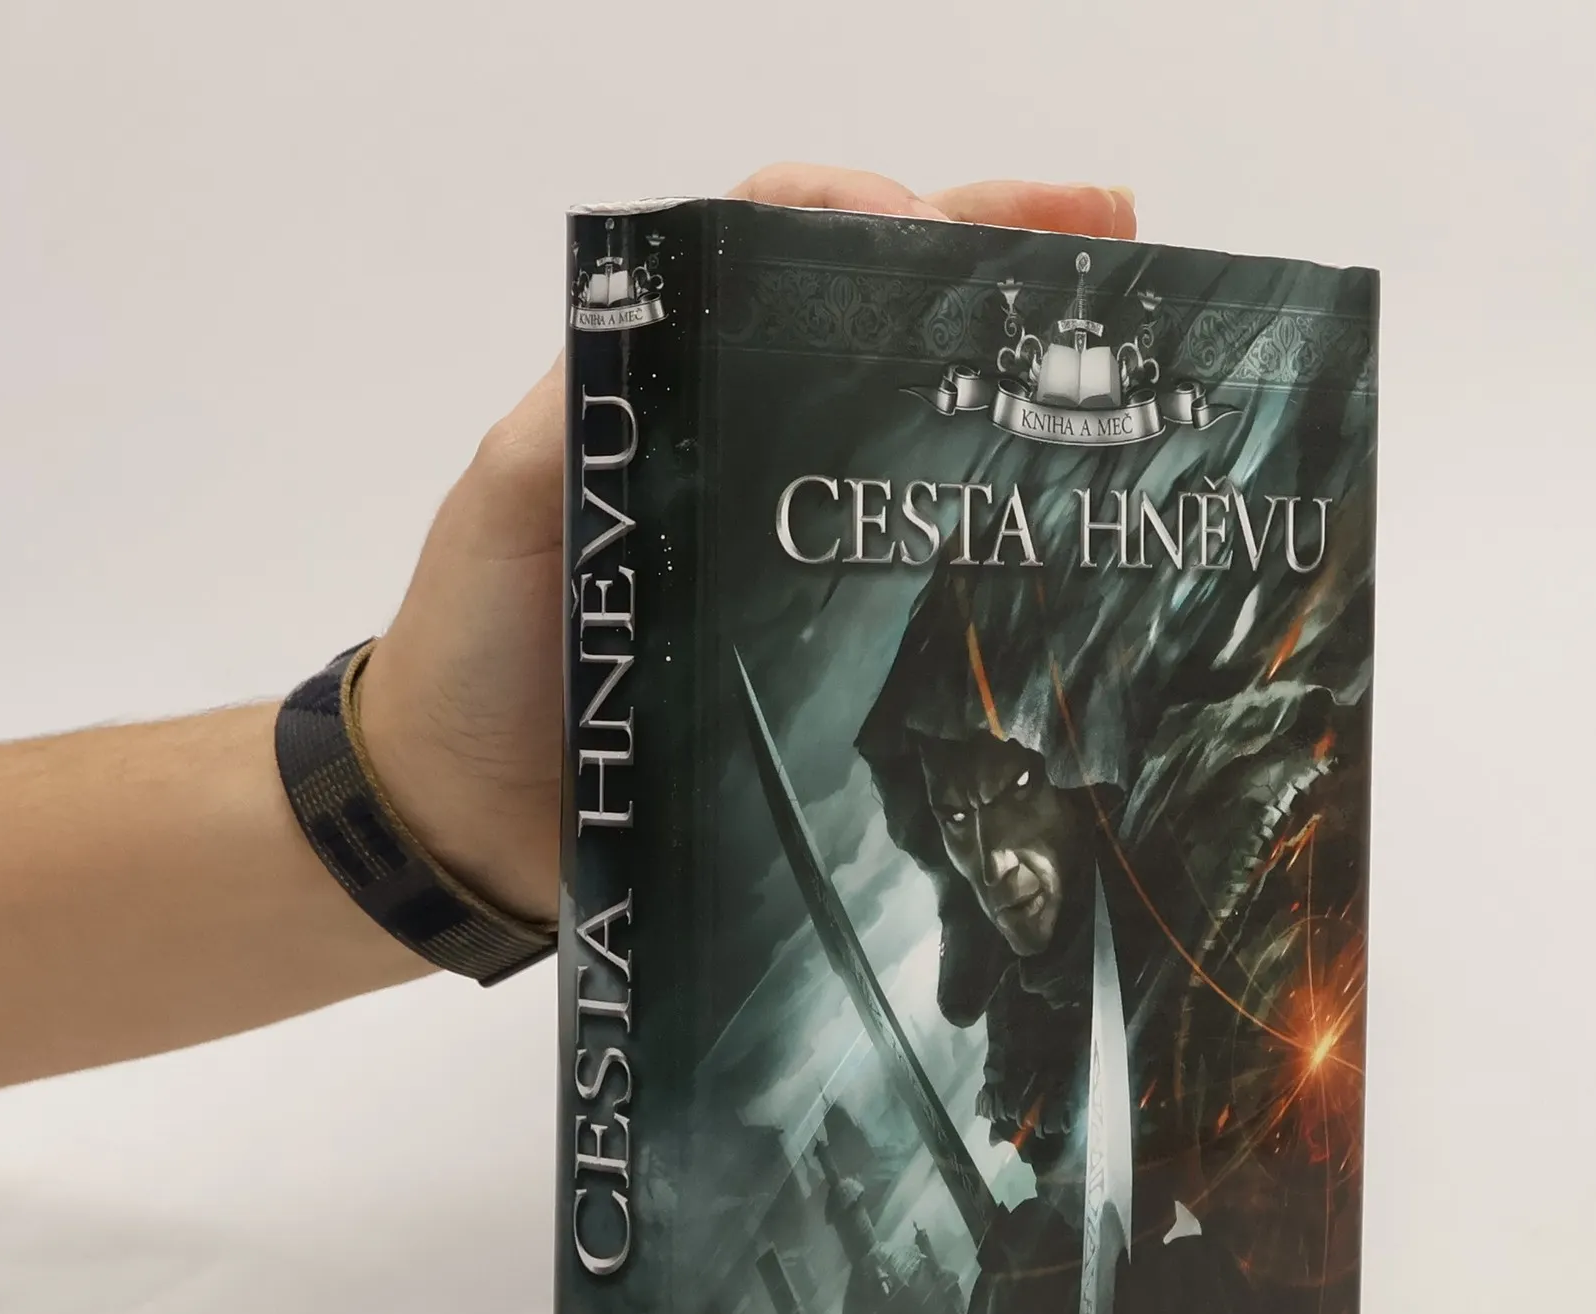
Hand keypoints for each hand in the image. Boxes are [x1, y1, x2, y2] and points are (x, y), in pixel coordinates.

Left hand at [354, 165, 1136, 924]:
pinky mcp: (821, 650)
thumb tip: (692, 324)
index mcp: (670, 388)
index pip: (776, 252)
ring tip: (1129, 345)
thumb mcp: (508, 501)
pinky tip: (1075, 514)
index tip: (939, 225)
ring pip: (917, 436)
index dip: (864, 215)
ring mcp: (793, 547)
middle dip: (995, 261)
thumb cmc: (469, 649)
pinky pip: (917, 571)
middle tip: (1112, 242)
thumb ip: (578, 411)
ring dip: (1021, 381)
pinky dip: (997, 530)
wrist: (466, 818)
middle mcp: (746, 450)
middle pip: (878, 324)